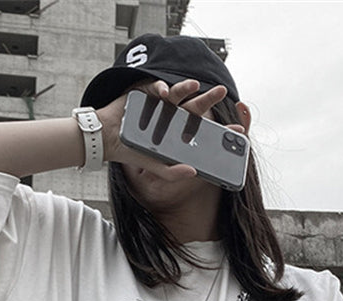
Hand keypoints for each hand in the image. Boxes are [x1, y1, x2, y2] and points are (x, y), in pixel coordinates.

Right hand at [96, 79, 242, 179]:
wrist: (106, 140)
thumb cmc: (130, 151)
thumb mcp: (154, 166)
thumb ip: (172, 172)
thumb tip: (193, 172)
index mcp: (176, 131)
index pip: (201, 128)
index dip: (218, 129)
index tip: (236, 131)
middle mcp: (171, 114)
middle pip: (194, 106)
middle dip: (208, 99)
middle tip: (223, 91)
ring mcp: (159, 103)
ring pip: (177, 93)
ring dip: (186, 87)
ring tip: (196, 85)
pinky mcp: (144, 93)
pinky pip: (155, 87)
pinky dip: (160, 88)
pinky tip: (164, 93)